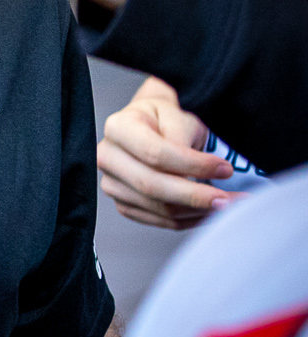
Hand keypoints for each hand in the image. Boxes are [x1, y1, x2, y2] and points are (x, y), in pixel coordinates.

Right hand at [97, 76, 239, 228]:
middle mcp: (108, 157)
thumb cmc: (166, 119)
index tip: (225, 169)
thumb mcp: (178, 116)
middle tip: (228, 199)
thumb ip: (181, 141)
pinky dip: (189, 219)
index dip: (193, 165)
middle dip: (195, 196)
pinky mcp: (124, 204)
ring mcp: (112, 184)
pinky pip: (160, 221)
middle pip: (151, 186)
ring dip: (198, 211)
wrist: (153, 126)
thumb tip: (191, 175)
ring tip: (227, 204)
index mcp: (118, 128)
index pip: (155, 154)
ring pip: (158, 208)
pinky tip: (208, 211)